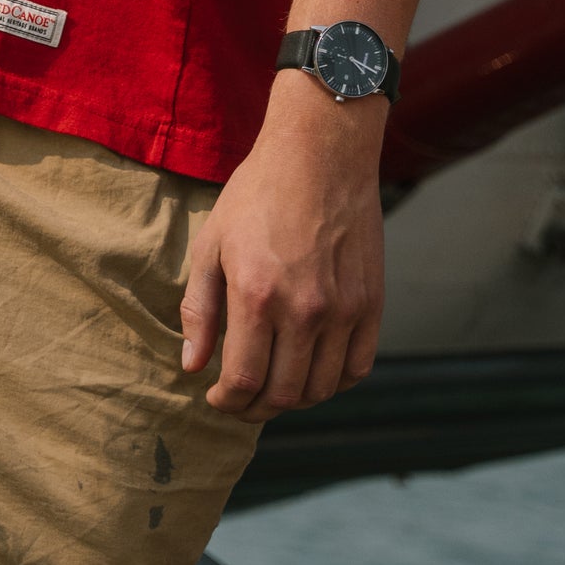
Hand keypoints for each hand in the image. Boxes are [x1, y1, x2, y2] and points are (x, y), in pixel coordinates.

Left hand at [179, 80, 383, 419]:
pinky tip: (311, 372)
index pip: (242, 380)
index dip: (226, 402)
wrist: (320, 155)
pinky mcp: (371, 304)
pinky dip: (332, 383)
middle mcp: (304, 310)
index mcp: (256, 295)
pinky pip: (356, 368)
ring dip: (293, 401)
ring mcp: (343, 310)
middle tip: (241, 401)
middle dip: (255, 408)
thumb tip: (192, 365)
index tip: (216, 398)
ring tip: (273, 388)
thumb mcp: (211, 242)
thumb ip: (199, 308)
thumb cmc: (258, 195)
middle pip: (283, 394)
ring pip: (320, 389)